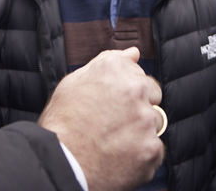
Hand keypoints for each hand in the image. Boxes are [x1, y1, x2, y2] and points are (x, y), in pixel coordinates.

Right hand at [37, 47, 163, 190]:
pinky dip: (142, 154)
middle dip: (139, 108)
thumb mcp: (75, 82)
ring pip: (154, 123)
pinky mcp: (151, 148)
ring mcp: (145, 120)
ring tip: (114, 141)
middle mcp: (134, 89)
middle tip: (114, 123)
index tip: (114, 104)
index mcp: (116, 68)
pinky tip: (120, 155)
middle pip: (152, 97)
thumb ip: (108, 61)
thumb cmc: (62, 123)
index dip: (126, 92)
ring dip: (141, 131)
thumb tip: (133, 53)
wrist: (60, 162)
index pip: (140, 75)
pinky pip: (155, 149)